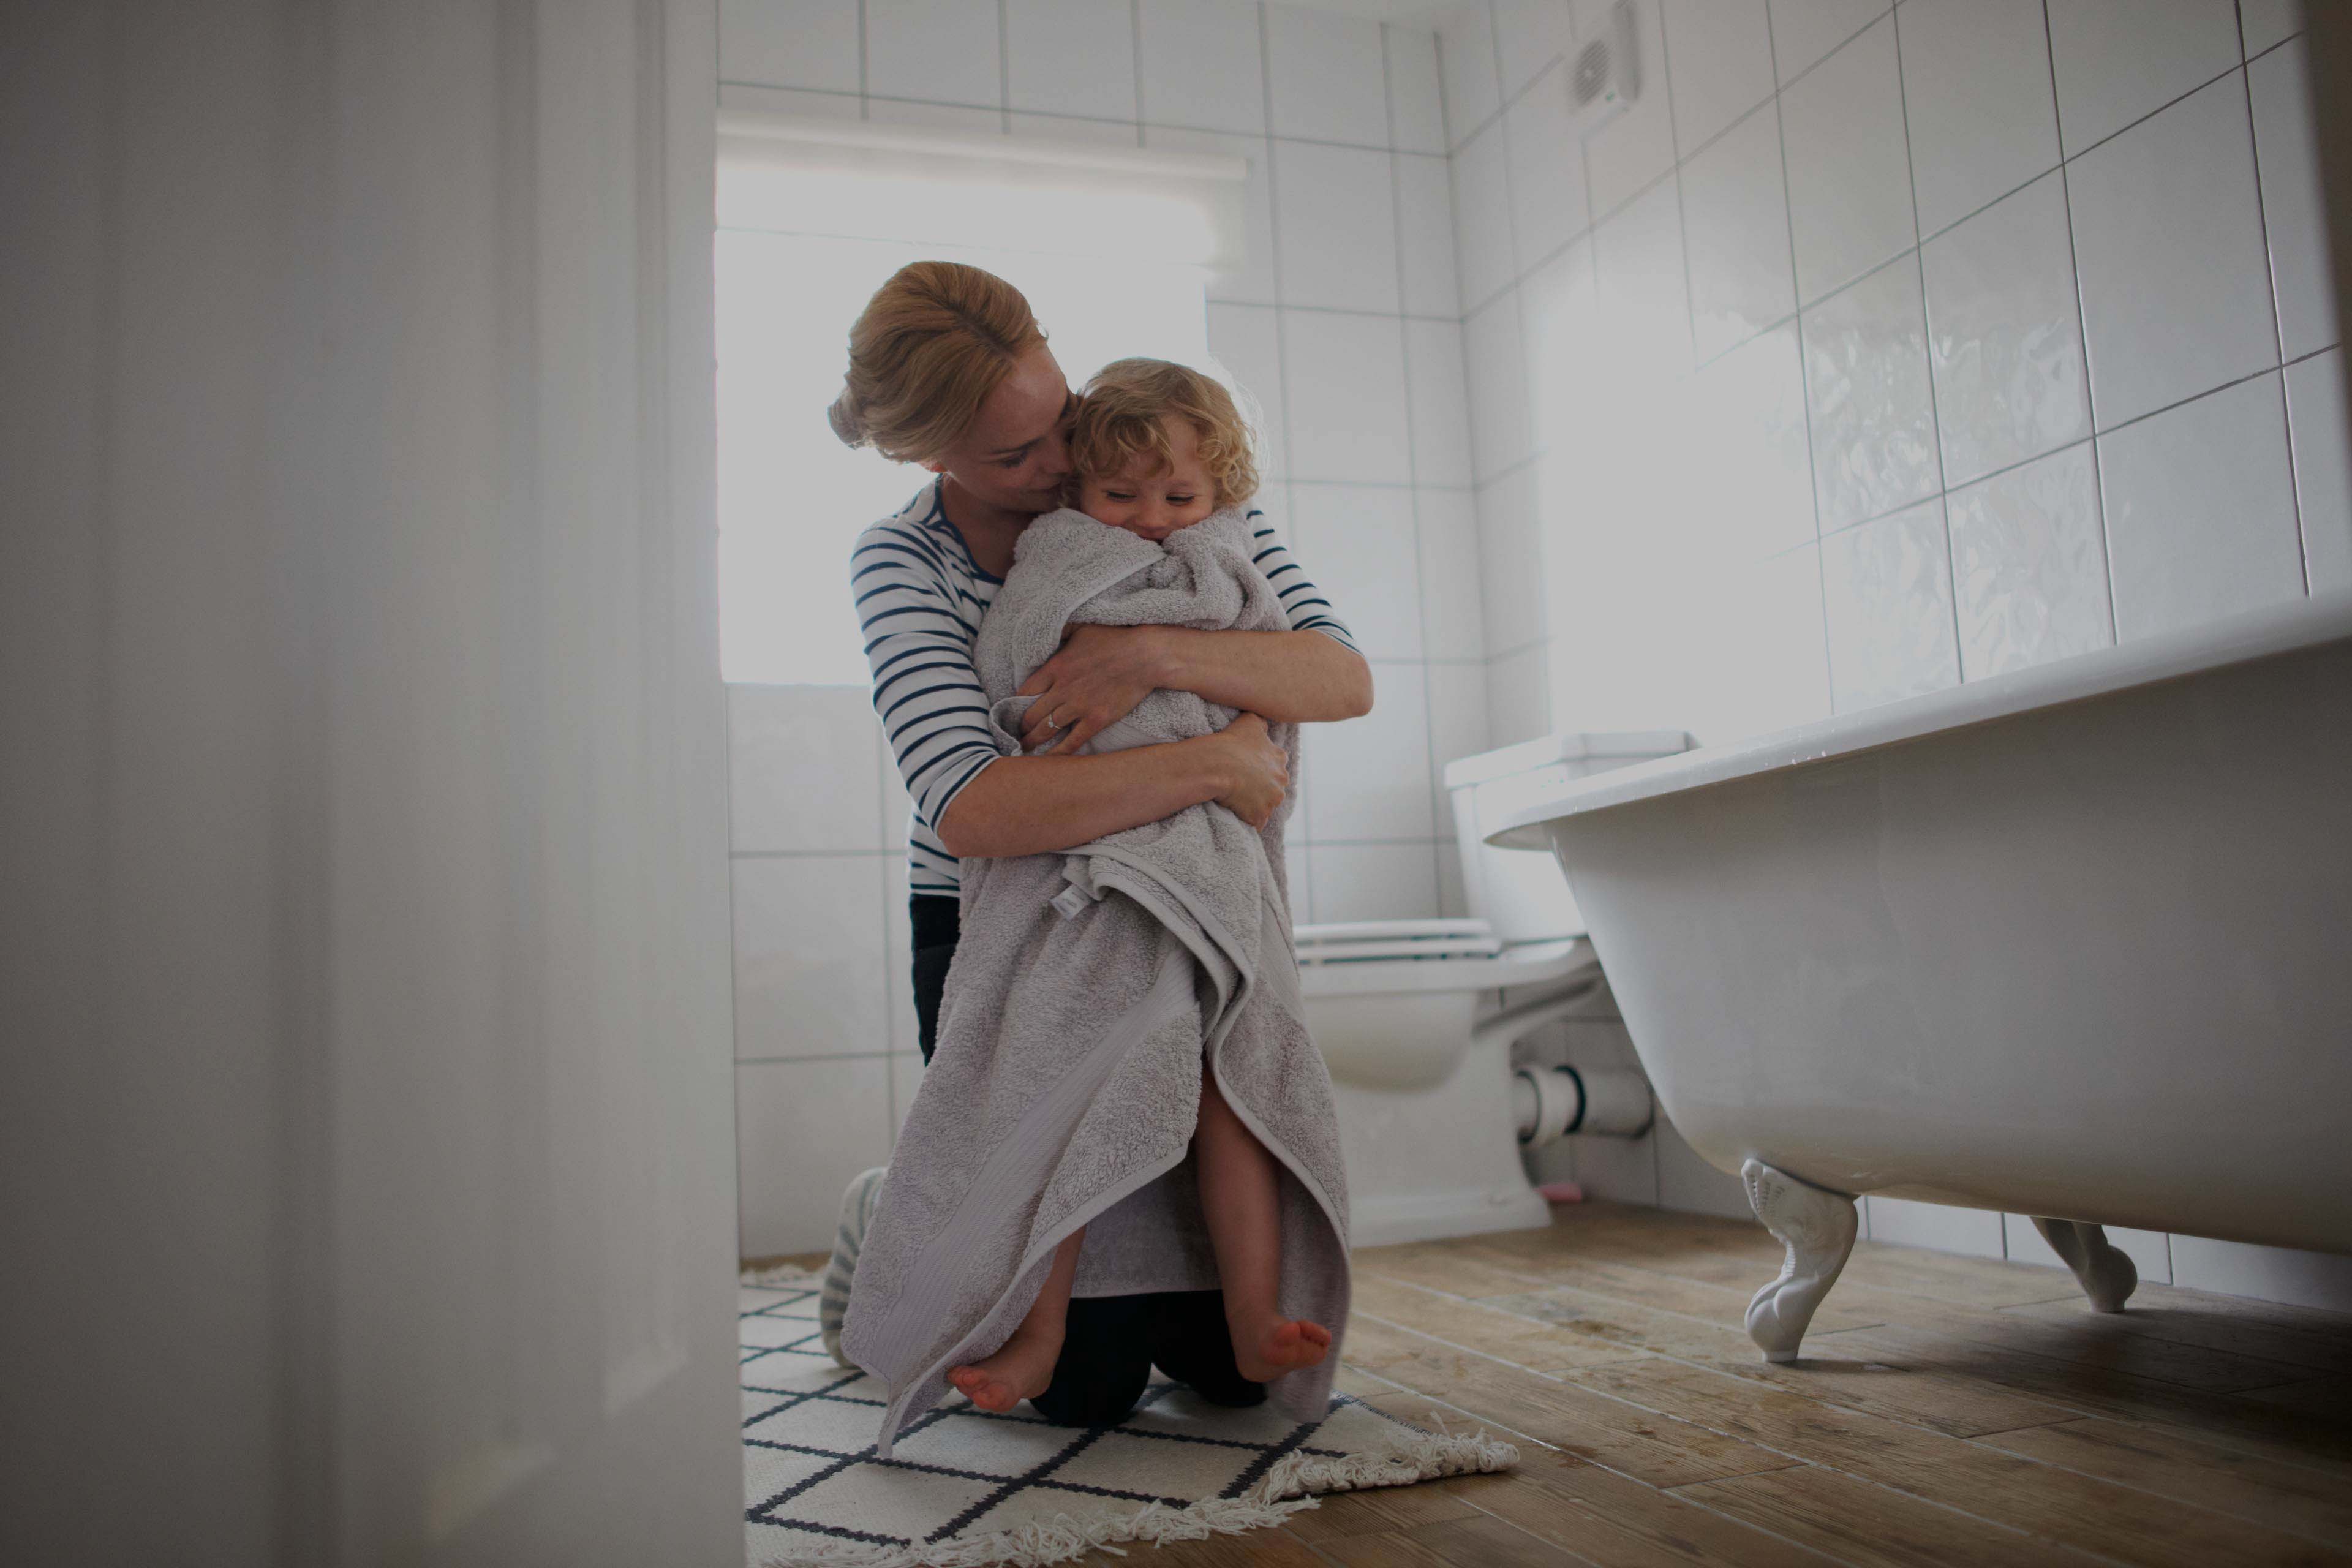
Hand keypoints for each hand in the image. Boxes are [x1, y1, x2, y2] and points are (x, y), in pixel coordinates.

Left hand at [1017, 623, 1165, 753]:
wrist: (1145, 655)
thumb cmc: (1114, 638)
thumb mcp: (1080, 627)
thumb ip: (1059, 632)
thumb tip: (1044, 632)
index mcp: (1056, 666)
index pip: (1025, 690)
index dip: (1015, 703)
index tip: (1012, 710)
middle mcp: (1063, 689)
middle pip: (1032, 714)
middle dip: (1021, 726)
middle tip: (1017, 733)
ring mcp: (1079, 706)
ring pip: (1047, 729)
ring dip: (1033, 740)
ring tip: (1026, 747)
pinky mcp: (1097, 719)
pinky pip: (1073, 741)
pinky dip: (1059, 752)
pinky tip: (1049, 759)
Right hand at [1206, 712, 1287, 827]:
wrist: (1216, 764)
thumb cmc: (1231, 742)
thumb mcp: (1250, 721)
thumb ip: (1261, 723)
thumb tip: (1265, 725)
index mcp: (1280, 759)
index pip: (1276, 767)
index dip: (1262, 769)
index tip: (1249, 771)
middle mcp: (1281, 781)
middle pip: (1274, 788)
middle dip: (1262, 789)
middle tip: (1242, 787)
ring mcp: (1271, 800)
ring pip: (1266, 806)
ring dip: (1255, 805)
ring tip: (1237, 801)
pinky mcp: (1259, 815)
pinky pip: (1256, 823)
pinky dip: (1248, 821)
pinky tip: (1237, 816)